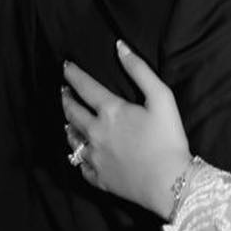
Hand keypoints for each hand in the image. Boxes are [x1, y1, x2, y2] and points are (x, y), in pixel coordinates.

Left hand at [61, 40, 191, 216]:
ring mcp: (95, 158)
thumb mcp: (161, 97)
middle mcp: (96, 133)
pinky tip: (79, 153)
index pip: (85, 87)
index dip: (73, 75)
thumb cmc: (168, 138)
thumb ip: (139, 70)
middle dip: (66, 98)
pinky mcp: (99, 179)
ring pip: (73, 139)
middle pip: (73, 113)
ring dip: (68, 126)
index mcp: (111, 111)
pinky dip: (78, 156)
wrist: (168, 183)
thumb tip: (120, 47)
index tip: (65, 66)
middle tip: (62, 91)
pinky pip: (81, 166)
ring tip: (67, 121)